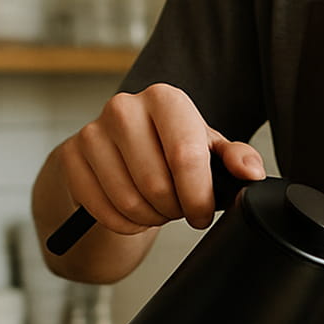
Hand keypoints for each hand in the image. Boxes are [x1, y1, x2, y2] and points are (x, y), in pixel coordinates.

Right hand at [55, 84, 265, 234]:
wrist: (118, 153)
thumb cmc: (170, 150)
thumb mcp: (209, 150)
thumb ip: (237, 159)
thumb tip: (251, 173)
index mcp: (165, 99)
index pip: (186, 158)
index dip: (197, 198)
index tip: (201, 214)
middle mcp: (124, 107)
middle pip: (156, 185)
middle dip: (172, 210)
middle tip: (176, 207)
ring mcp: (92, 131)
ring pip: (129, 202)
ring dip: (149, 218)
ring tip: (156, 207)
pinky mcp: (71, 157)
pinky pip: (103, 210)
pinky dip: (123, 223)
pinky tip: (131, 211)